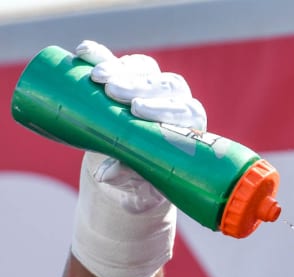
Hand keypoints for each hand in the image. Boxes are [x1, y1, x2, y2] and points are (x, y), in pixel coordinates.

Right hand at [75, 40, 207, 212]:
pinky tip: (85, 53)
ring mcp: (150, 87)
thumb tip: (106, 172)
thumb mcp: (136, 188)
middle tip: (113, 92)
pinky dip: (101, 56)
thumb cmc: (140, 184)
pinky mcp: (126, 78)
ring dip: (121, 69)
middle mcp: (175, 102)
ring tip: (96, 77)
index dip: (164, 108)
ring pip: (145, 69)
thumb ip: (128, 180)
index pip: (186, 111)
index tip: (138, 111)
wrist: (122, 173)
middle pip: (166, 85)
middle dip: (139, 86)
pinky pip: (117, 63)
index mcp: (188, 128)